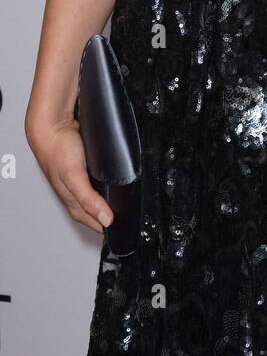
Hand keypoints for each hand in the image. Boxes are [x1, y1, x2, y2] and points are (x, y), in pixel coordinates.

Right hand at [26, 115, 112, 234]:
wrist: (54, 125)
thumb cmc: (57, 150)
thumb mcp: (74, 177)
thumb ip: (89, 199)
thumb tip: (105, 219)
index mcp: (72, 200)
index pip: (92, 221)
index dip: (106, 227)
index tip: (121, 230)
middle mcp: (76, 191)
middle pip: (94, 210)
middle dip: (108, 215)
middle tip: (125, 217)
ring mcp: (80, 178)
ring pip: (96, 194)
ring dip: (107, 198)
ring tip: (122, 201)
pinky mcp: (85, 166)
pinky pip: (98, 179)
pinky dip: (106, 182)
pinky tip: (114, 179)